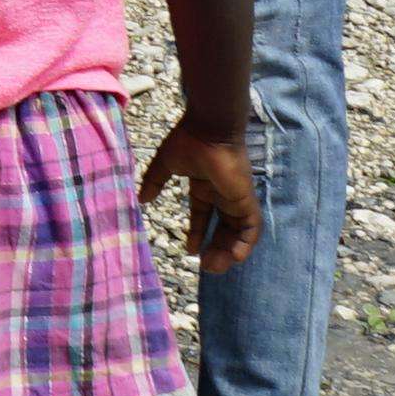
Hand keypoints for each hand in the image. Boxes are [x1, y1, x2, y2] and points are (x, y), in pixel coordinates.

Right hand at [143, 116, 260, 273]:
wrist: (209, 129)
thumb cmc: (188, 142)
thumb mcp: (164, 164)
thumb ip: (154, 181)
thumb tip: (142, 199)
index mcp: (205, 186)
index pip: (203, 216)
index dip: (197, 233)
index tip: (190, 251)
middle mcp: (222, 194)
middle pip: (223, 228)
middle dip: (215, 248)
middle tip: (206, 266)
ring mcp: (236, 198)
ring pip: (238, 232)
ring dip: (229, 251)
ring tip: (215, 266)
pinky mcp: (246, 200)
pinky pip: (252, 227)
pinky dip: (245, 244)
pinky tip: (234, 257)